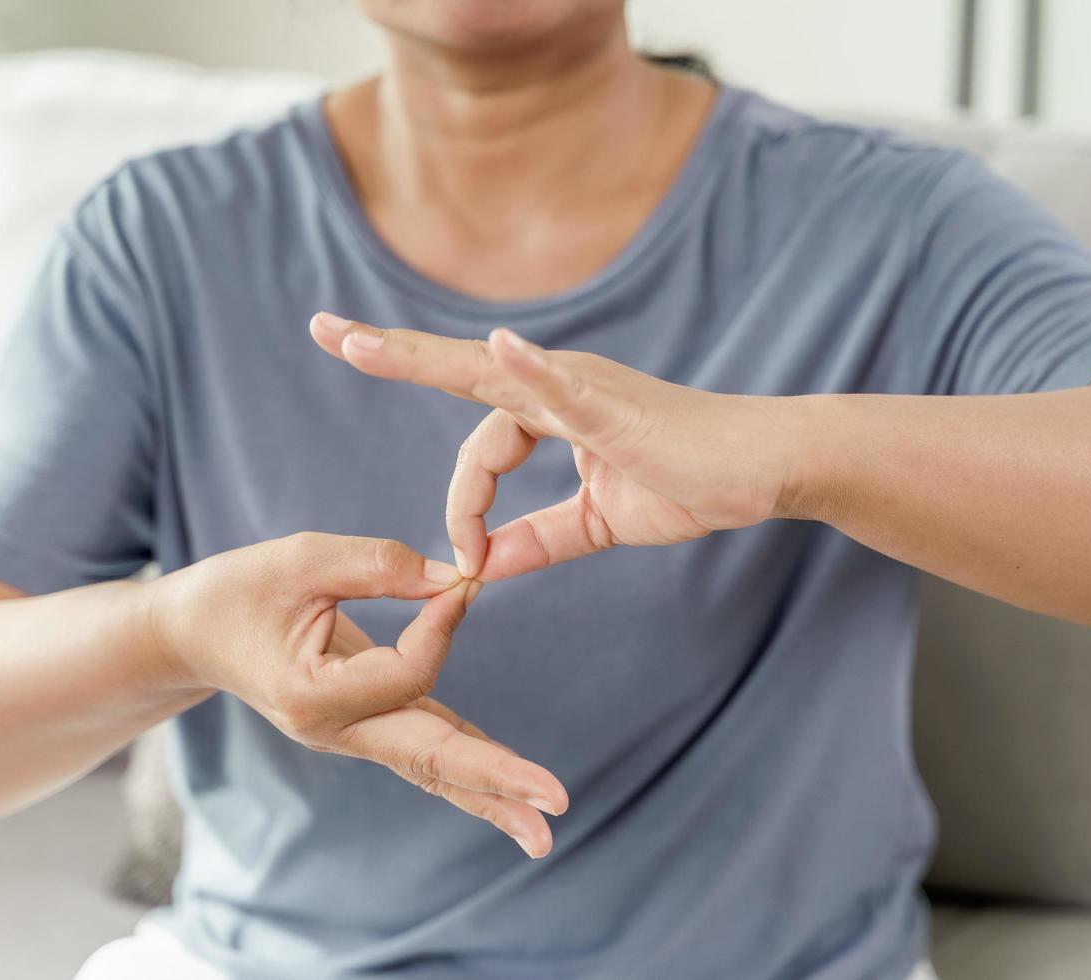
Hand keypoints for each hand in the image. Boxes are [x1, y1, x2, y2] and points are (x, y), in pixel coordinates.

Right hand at [147, 532, 567, 856]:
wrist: (193, 635)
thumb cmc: (239, 591)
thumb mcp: (302, 559)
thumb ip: (380, 564)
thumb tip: (458, 579)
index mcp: (312, 698)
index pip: (405, 673)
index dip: (442, 624)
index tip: (465, 579)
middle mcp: (335, 731)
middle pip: (428, 759)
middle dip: (496, 779)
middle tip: (555, 803)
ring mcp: (353, 737)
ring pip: (433, 768)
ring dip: (492, 797)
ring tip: (543, 834)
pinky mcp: (368, 725)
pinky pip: (428, 749)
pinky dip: (472, 767)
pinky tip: (512, 793)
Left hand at [311, 314, 791, 579]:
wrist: (765, 470)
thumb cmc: (693, 482)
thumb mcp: (601, 521)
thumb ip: (545, 538)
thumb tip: (488, 564)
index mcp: (555, 414)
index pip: (480, 448)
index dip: (463, 505)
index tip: (469, 562)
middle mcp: (561, 388)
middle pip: (460, 369)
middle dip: (390, 354)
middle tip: (325, 332)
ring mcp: (588, 390)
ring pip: (490, 370)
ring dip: (422, 356)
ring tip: (357, 345)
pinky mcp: (622, 408)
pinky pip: (568, 390)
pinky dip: (532, 371)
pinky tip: (495, 352)